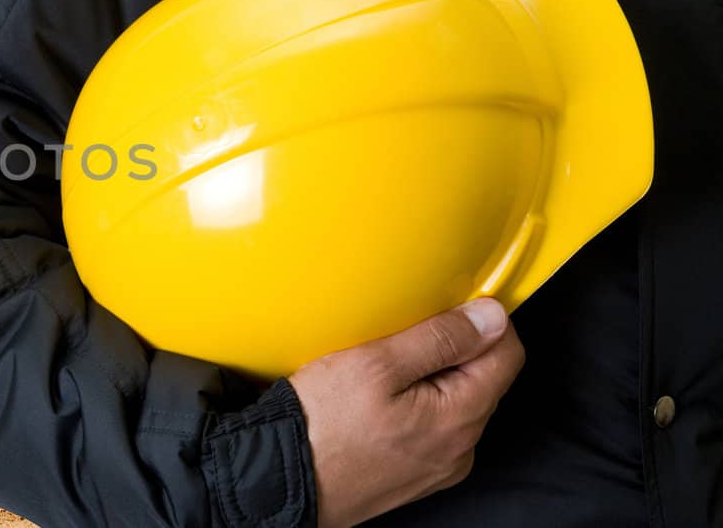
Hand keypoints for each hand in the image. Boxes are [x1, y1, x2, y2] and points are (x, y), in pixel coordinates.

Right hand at [289, 298, 524, 526]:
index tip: (448, 308)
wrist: (280, 480)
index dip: (482, 323)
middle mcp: (460, 449)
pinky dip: (413, 406)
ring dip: (430, 379)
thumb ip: (439, 338)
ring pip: (454, 403)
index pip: (507, 355)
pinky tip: (374, 402)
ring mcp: (438, 466)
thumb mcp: (375, 364)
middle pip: (481, 379)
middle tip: (397, 340)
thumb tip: (491, 317)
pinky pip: (431, 428)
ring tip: (380, 372)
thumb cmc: (320, 426)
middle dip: (451, 351)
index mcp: (459, 419)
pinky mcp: (414, 475)